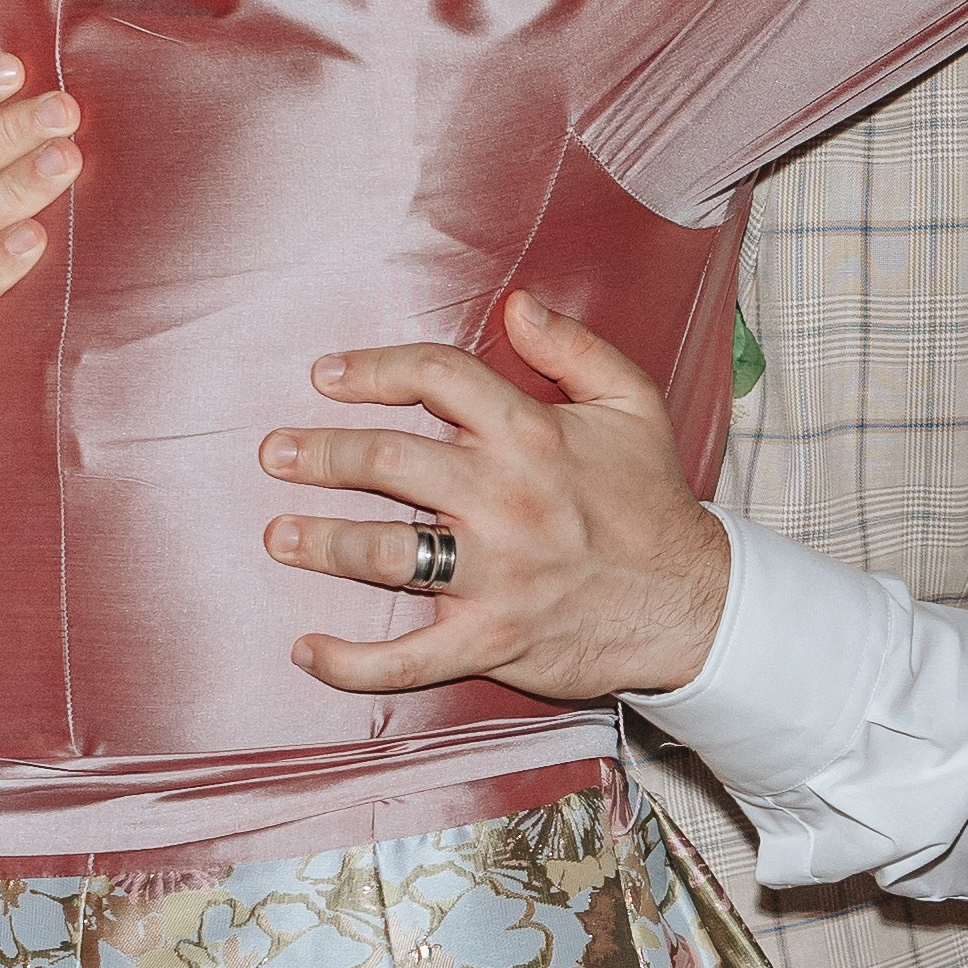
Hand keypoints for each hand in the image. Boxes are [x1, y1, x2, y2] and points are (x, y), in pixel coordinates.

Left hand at [258, 291, 731, 699]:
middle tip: (275, 453)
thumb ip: (574, 347)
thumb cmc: (653, 501)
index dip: (371, 369)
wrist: (693, 603)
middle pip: (388, 463)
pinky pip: (408, 660)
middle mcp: (506, 498)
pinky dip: (351, 663)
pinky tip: (308, 650)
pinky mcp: (492, 640)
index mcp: (532, 434)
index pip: (435, 378)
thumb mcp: (633, 403)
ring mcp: (496, 575)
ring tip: (277, 536)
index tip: (325, 377)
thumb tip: (515, 304)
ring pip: (385, 554)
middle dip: (320, 454)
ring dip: (320, 544)